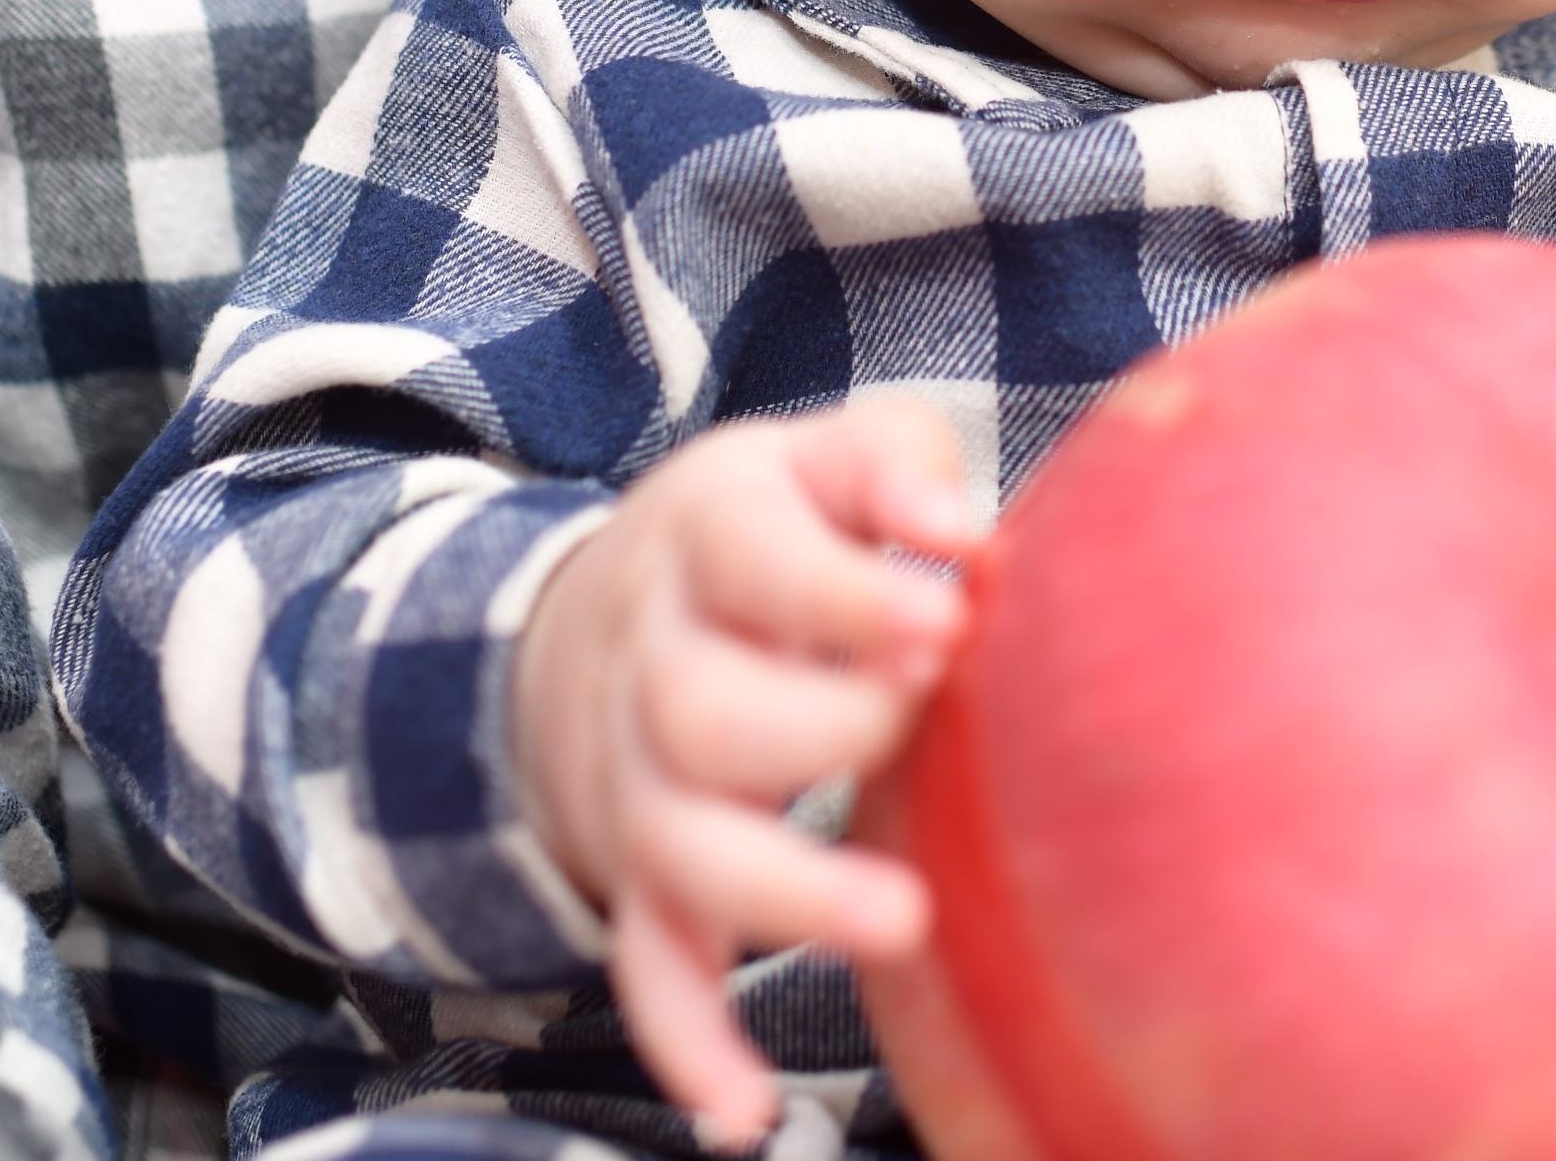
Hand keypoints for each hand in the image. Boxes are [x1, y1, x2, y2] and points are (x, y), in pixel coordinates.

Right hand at [514, 398, 984, 1148]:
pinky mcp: (641, 877)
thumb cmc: (769, 531)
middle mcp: (655, 666)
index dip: (846, 595)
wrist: (596, 617)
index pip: (755, 562)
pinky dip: (687, 1042)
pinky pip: (644, 967)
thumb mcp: (814, 460)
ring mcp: (638, 781)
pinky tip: (745, 1115)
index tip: (945, 616)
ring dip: (783, 892)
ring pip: (679, 846)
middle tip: (917, 723)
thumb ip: (894, 464)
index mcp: (707, 540)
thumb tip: (959, 524)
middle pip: (700, 710)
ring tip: (902, 919)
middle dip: (817, 728)